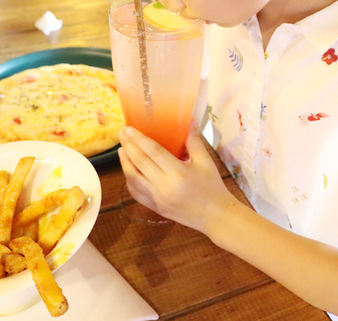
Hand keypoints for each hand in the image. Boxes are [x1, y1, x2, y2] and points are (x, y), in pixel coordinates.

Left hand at [117, 123, 235, 232]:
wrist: (215, 216)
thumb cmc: (212, 187)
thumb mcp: (205, 161)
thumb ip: (194, 141)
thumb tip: (190, 120)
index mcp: (178, 173)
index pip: (153, 152)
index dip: (139, 139)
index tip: (129, 128)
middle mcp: (164, 186)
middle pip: (140, 163)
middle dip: (129, 146)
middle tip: (122, 133)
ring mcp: (157, 199)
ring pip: (133, 179)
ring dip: (125, 163)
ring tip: (122, 150)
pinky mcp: (155, 208)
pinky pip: (136, 193)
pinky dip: (129, 180)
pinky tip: (128, 170)